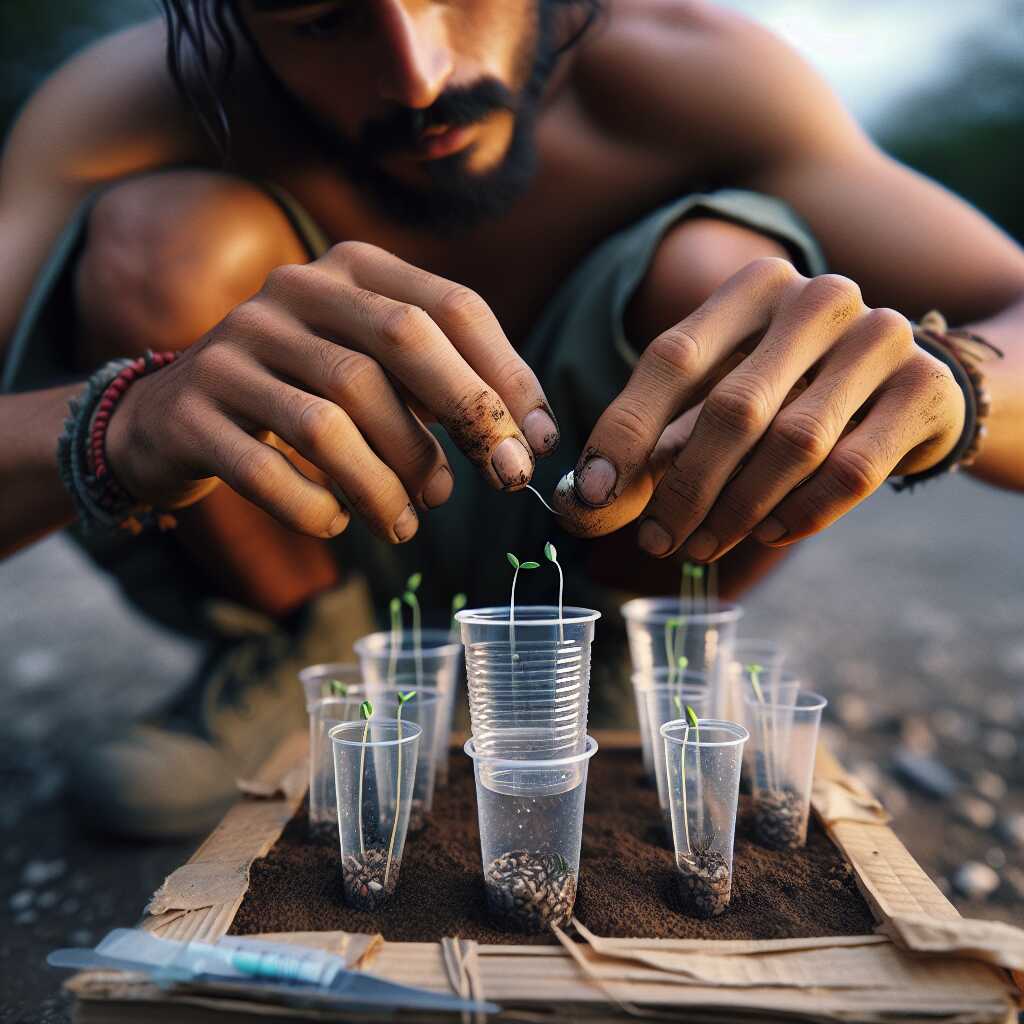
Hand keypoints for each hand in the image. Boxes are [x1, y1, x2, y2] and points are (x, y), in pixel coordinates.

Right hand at [106, 241, 557, 540]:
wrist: (174, 418)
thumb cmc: (302, 398)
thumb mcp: (372, 370)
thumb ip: (437, 389)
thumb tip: (523, 442)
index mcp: (349, 271)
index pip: (450, 305)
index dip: (507, 374)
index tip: (541, 441)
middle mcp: (290, 292)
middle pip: (398, 342)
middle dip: (468, 417)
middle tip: (507, 481)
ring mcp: (233, 347)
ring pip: (335, 418)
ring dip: (390, 481)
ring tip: (411, 519)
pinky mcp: (192, 412)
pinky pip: (267, 470)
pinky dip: (317, 508)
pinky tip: (341, 522)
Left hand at [555, 258, 964, 557]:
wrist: (908, 385)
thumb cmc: (790, 394)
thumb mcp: (718, 400)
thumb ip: (656, 444)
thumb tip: (584, 503)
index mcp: (754, 288)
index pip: (673, 358)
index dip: (626, 431)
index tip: (593, 495)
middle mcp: (819, 298)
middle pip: (734, 408)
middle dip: (685, 488)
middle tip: (658, 541)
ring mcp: (879, 337)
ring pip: (793, 444)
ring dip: (737, 511)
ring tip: (702, 547)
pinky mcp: (922, 387)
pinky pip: (850, 470)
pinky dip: (800, 513)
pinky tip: (767, 533)